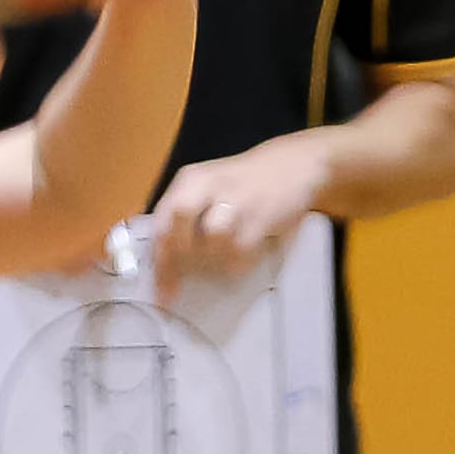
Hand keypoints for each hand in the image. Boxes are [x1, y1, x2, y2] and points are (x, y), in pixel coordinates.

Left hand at [149, 131, 328, 303]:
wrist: (295, 164)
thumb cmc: (244, 187)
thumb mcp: (208, 192)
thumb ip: (183, 223)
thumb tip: (164, 268)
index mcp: (191, 180)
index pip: (163, 219)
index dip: (160, 258)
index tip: (162, 289)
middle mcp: (210, 184)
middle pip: (179, 219)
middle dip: (180, 255)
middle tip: (188, 273)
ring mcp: (238, 199)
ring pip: (211, 238)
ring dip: (212, 259)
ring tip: (221, 258)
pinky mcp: (262, 215)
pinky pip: (240, 251)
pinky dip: (237, 263)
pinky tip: (242, 256)